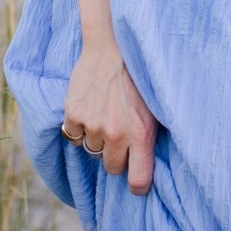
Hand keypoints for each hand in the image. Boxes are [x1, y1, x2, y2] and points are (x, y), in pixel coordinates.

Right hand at [62, 34, 157, 194]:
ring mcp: (92, 124)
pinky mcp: (73, 113)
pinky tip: (91, 107)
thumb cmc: (141, 76)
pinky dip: (80, 126)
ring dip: (97, 139)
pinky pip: (74, 134)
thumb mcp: (157, 107)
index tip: (137, 182)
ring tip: (106, 114)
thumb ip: (150, 137)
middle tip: (120, 134)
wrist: (114, 45)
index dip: (137, 185)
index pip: (137, 182)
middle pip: (112, 168)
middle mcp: (116, 134)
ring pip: (92, 150)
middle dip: (116, 155)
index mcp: (141, 135)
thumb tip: (150, 165)